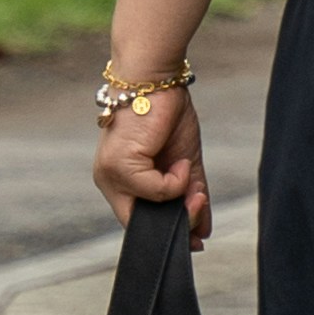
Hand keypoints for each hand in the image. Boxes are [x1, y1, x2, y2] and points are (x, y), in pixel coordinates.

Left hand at [94, 74, 209, 247]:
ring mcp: (111, 176)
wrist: (156, 77)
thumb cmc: (166, 111)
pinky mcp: (120, 166)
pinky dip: (175, 181)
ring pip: (149, 213)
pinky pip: (156, 191)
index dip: (166, 230)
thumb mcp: (183, 160)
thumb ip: (189, 193)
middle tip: (200, 206)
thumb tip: (204, 230)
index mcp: (120, 179)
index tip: (194, 236)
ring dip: (180, 202)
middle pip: (141, 224)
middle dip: (177, 224)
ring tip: (188, 173)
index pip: (139, 219)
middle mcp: (109, 181)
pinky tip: (179, 161)